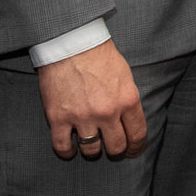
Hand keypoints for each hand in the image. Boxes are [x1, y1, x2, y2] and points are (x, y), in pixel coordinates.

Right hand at [38, 38, 147, 160]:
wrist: (71, 43)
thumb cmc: (99, 55)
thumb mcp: (125, 76)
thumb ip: (127, 100)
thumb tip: (129, 121)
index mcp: (127, 100)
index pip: (137, 135)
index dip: (136, 148)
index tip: (133, 152)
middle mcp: (107, 112)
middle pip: (116, 147)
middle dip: (116, 151)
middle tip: (113, 149)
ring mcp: (82, 117)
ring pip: (91, 150)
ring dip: (93, 151)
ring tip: (91, 147)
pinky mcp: (58, 118)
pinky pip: (63, 147)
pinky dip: (67, 152)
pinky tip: (70, 150)